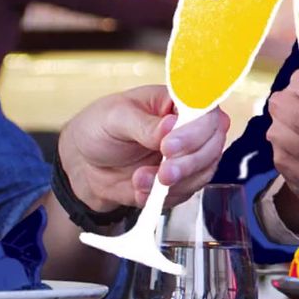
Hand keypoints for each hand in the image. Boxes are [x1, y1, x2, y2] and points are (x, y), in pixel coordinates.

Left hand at [58, 85, 229, 212]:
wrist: (85, 163)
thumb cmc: (100, 127)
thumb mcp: (115, 118)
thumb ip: (144, 124)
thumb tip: (171, 126)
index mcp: (177, 102)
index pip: (206, 111)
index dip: (195, 131)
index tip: (168, 146)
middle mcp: (190, 127)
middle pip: (213, 143)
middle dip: (189, 162)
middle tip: (163, 172)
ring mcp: (188, 155)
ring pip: (204, 171)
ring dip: (176, 182)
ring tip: (140, 181)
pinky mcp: (181, 180)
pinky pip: (186, 192)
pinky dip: (165, 196)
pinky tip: (140, 190)